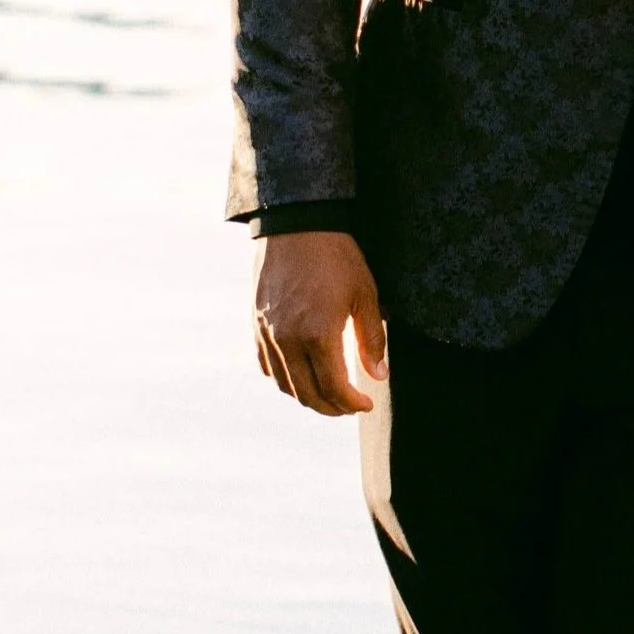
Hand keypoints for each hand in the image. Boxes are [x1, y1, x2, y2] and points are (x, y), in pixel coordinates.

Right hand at [255, 230, 385, 415]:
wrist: (296, 225)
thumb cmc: (336, 257)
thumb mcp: (364, 295)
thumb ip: (372, 340)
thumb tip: (377, 375)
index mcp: (318, 334)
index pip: (334, 388)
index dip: (351, 403)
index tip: (366, 404)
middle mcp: (288, 340)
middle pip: (307, 394)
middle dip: (331, 407)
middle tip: (350, 406)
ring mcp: (268, 334)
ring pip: (285, 384)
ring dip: (308, 397)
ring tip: (328, 395)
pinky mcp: (256, 325)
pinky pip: (267, 365)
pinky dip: (285, 379)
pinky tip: (302, 375)